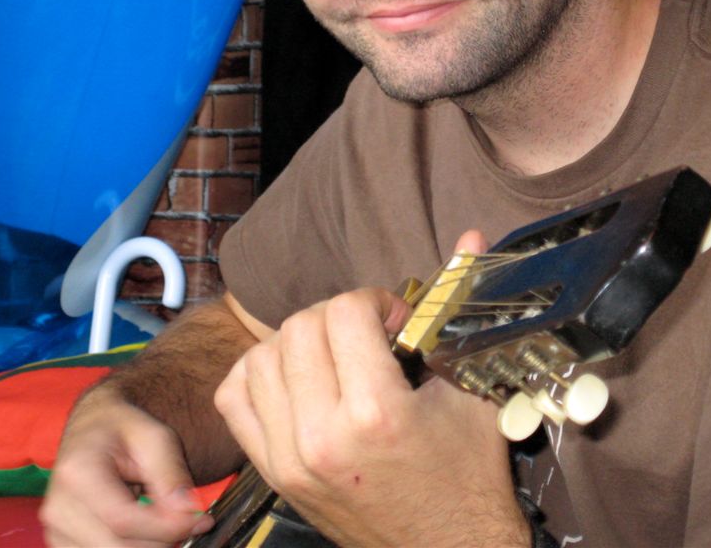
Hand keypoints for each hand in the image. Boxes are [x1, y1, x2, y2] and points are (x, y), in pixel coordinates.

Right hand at [40, 384, 213, 546]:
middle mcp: (59, 507)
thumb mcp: (156, 437)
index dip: (167, 528)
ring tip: (170, 521)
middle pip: (117, 547)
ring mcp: (57, 530)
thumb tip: (188, 515)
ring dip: (151, 545)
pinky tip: (151, 530)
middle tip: (193, 523)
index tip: (201, 520)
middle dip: (163, 541)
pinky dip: (135, 547)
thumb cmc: (124, 427)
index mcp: (77, 474)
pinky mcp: (63, 543)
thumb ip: (171, 475)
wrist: (94, 426)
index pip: (123, 521)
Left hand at [214, 230, 529, 546]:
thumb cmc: (468, 477)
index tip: (398, 321)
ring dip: (299, 341)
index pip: (344, 312)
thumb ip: (461, 308)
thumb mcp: (474, 391)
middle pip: (299, 326)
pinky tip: (297, 379)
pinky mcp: (274, 473)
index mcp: (375, 414)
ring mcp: (289, 458)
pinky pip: (236, 398)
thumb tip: (471, 234)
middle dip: (339, 316)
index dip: (377, 301)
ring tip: (336, 357)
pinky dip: (259, 375)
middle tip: (371, 335)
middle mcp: (321, 436)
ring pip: (261, 356)